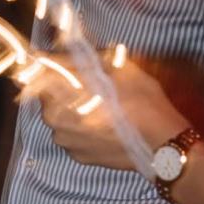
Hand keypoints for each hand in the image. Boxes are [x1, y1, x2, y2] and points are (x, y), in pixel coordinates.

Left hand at [31, 60, 184, 171]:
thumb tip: (62, 47)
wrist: (163, 143)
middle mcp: (53, 121)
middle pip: (50, 97)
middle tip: (92, 85)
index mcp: (59, 95)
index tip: (60, 63)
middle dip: (66, 88)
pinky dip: (83, 129)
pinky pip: (73, 136)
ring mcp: (65, 142)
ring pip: (61, 118)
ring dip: (74, 109)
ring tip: (101, 106)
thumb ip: (83, 58)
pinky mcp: (77, 156)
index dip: (49, 66)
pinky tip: (104, 125)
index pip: (40, 75)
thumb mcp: (117, 69)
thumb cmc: (142, 102)